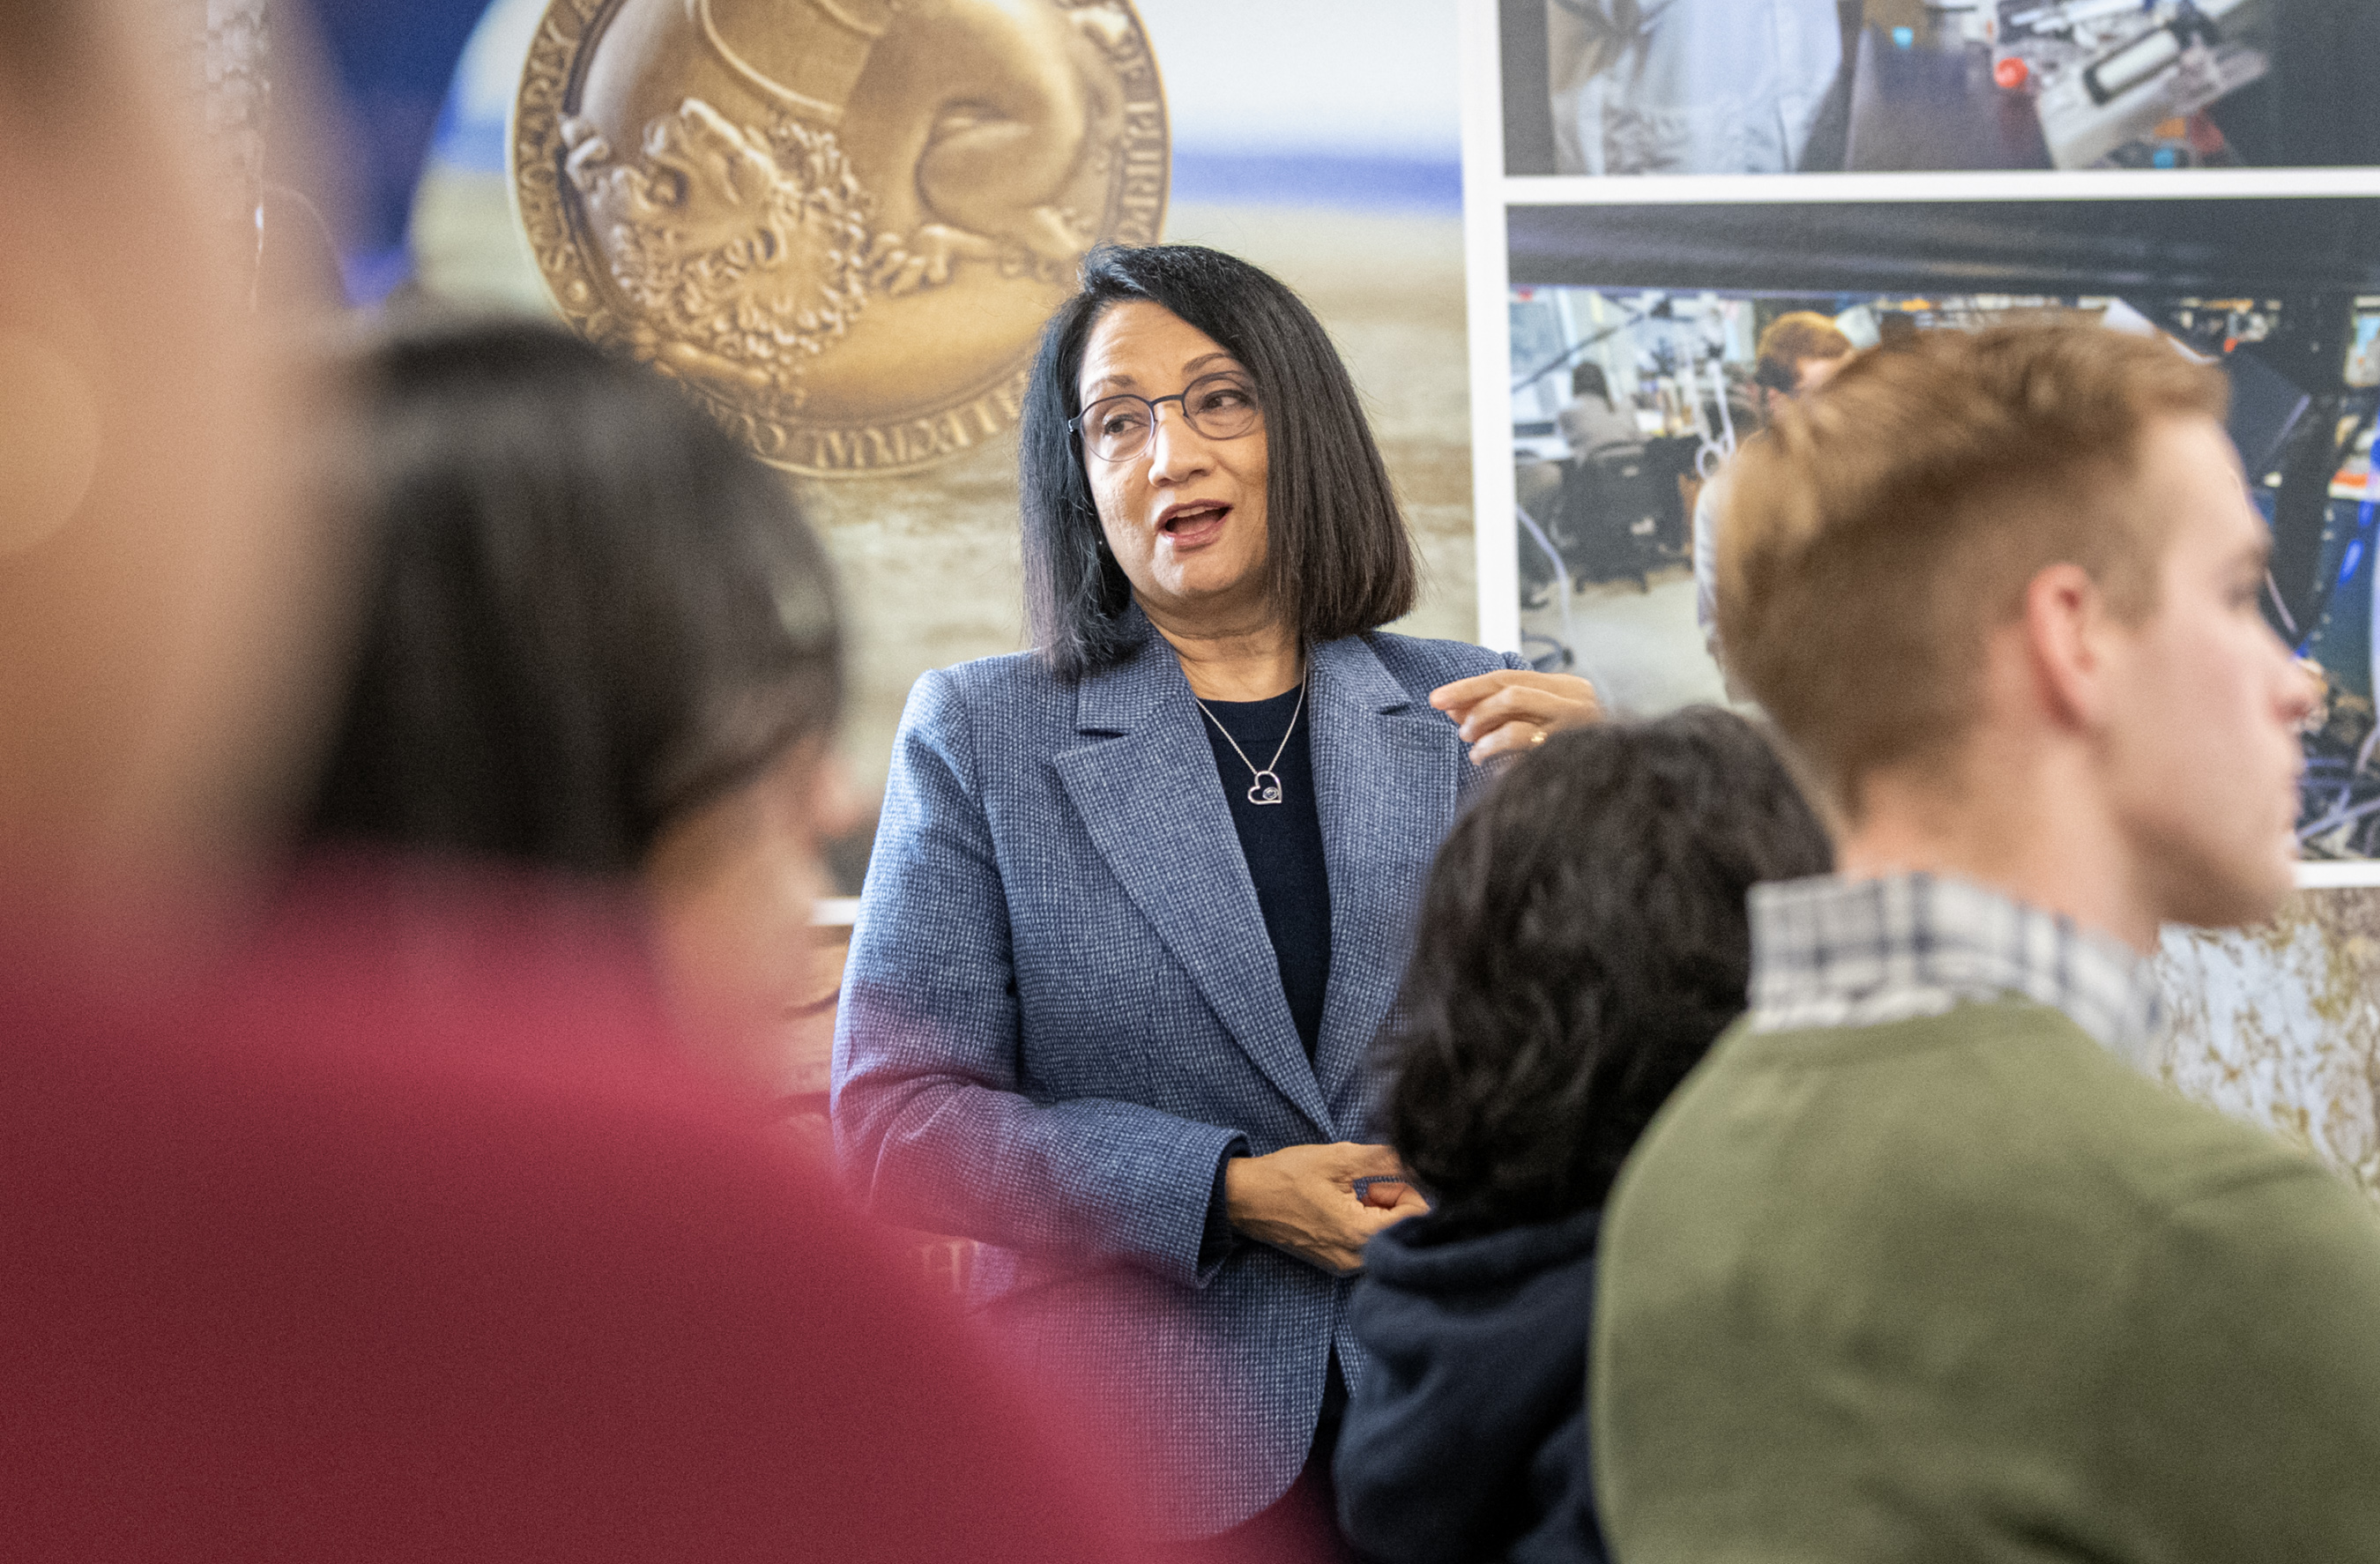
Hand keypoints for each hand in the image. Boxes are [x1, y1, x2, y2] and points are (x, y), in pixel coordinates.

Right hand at [1223, 1142, 1430, 1274]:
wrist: (1244, 1198)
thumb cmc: (1286, 1176)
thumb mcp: (1340, 1159)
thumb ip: (1387, 1161)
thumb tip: (1423, 1161)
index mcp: (1360, 1234)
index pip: (1419, 1217)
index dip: (1413, 1190)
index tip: (1391, 1175)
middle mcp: (1357, 1259)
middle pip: (1405, 1229)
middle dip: (1396, 1201)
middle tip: (1368, 1183)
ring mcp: (1346, 1265)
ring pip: (1387, 1236)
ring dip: (1381, 1211)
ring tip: (1354, 1192)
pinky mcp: (1337, 1263)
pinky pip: (1368, 1243)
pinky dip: (1366, 1222)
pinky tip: (1345, 1205)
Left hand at [1429, 669, 1601, 764]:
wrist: (1625, 781)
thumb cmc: (1578, 754)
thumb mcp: (1542, 725)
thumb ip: (1503, 714)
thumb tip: (1454, 709)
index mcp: (1568, 688)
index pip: (1509, 677)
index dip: (1469, 687)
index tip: (1438, 698)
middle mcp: (1574, 700)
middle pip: (1509, 687)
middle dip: (1468, 697)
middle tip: (1444, 712)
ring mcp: (1575, 723)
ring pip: (1515, 708)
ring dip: (1483, 725)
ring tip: (1472, 745)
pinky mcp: (1571, 748)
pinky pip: (1523, 741)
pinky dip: (1497, 749)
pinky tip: (1486, 763)